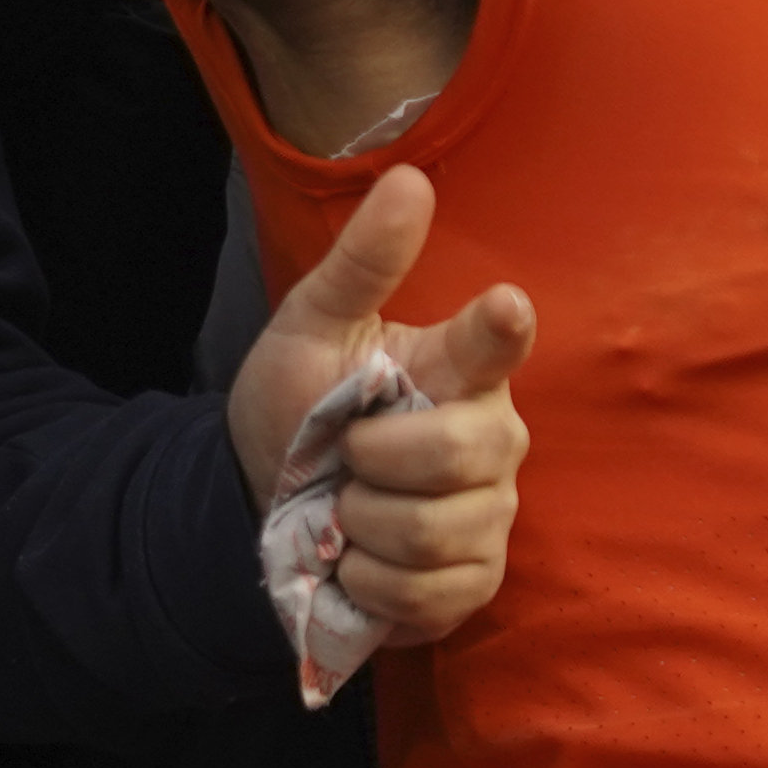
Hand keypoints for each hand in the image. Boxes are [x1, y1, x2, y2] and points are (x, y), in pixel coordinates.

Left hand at [227, 165, 535, 651]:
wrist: (265, 505)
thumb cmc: (301, 406)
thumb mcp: (311, 329)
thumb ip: (361, 263)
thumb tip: (409, 177)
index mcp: (462, 368)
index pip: (496, 342)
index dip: (500, 329)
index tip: (503, 308)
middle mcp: (494, 438)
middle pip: (463, 451)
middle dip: (377, 460)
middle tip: (346, 456)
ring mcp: (491, 514)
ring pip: (438, 529)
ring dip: (364, 526)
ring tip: (346, 511)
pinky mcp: (476, 581)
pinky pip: (429, 591)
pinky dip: (372, 582)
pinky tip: (359, 562)